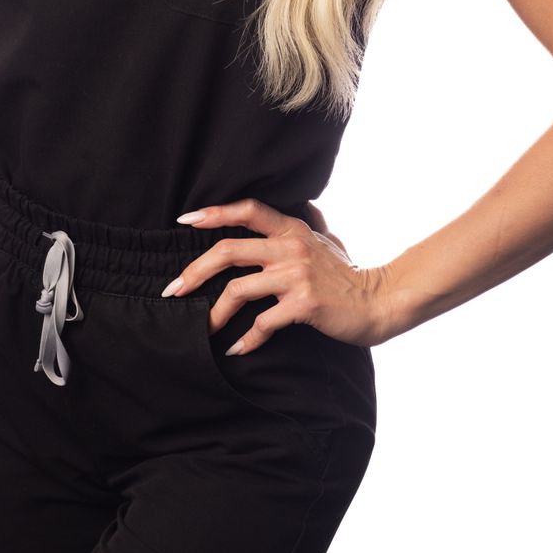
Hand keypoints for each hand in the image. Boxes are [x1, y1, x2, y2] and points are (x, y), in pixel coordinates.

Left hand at [164, 197, 390, 353]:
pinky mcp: (303, 305)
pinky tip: (237, 348)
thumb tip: (307, 204)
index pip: (247, 210)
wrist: (379, 301)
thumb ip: (311, 223)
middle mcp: (291, 247)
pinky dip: (247, 338)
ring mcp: (296, 275)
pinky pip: (262, 322)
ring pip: (238, 290)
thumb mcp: (329, 239)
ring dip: (214, 313)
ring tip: (204, 327)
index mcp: (292, 228)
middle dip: (194, 271)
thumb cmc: (350, 273)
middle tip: (173, 289)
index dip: (214, 212)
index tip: (184, 219)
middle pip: (228, 251)